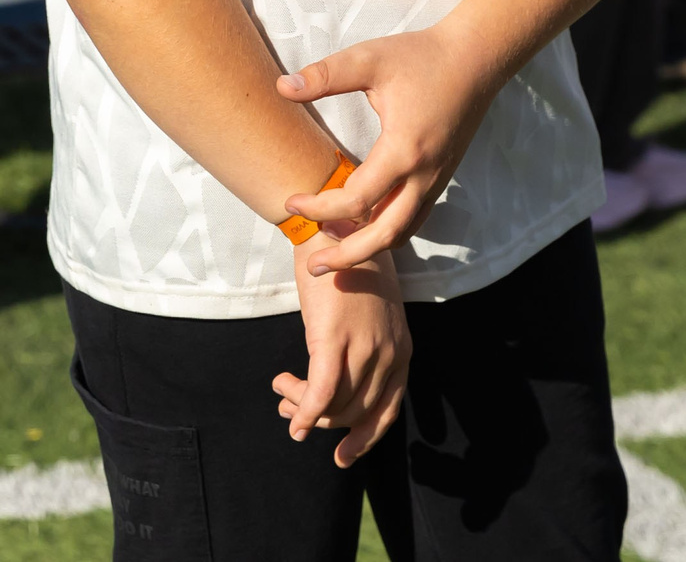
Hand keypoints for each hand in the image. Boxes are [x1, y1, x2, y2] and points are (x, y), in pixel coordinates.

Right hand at [272, 234, 409, 467]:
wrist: (335, 228)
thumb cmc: (349, 269)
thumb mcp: (375, 313)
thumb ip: (369, 347)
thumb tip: (342, 382)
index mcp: (402, 350)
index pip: (387, 410)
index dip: (364, 438)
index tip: (343, 456)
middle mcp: (390, 354)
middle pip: (355, 412)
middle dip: (322, 422)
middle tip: (293, 413)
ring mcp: (364, 348)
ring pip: (335, 405)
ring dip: (303, 408)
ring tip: (283, 392)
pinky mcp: (333, 339)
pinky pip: (320, 392)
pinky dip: (304, 409)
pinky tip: (290, 409)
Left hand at [277, 23, 498, 271]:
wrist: (475, 58)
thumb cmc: (421, 56)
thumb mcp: (369, 59)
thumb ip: (326, 75)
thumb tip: (281, 87)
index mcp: (403, 151)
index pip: (355, 201)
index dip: (318, 208)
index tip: (291, 202)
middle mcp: (423, 175)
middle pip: (384, 235)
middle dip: (347, 256)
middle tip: (314, 266)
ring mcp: (437, 178)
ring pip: (404, 231)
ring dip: (370, 247)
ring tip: (337, 252)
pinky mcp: (442, 175)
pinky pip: (415, 217)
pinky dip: (390, 230)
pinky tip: (368, 224)